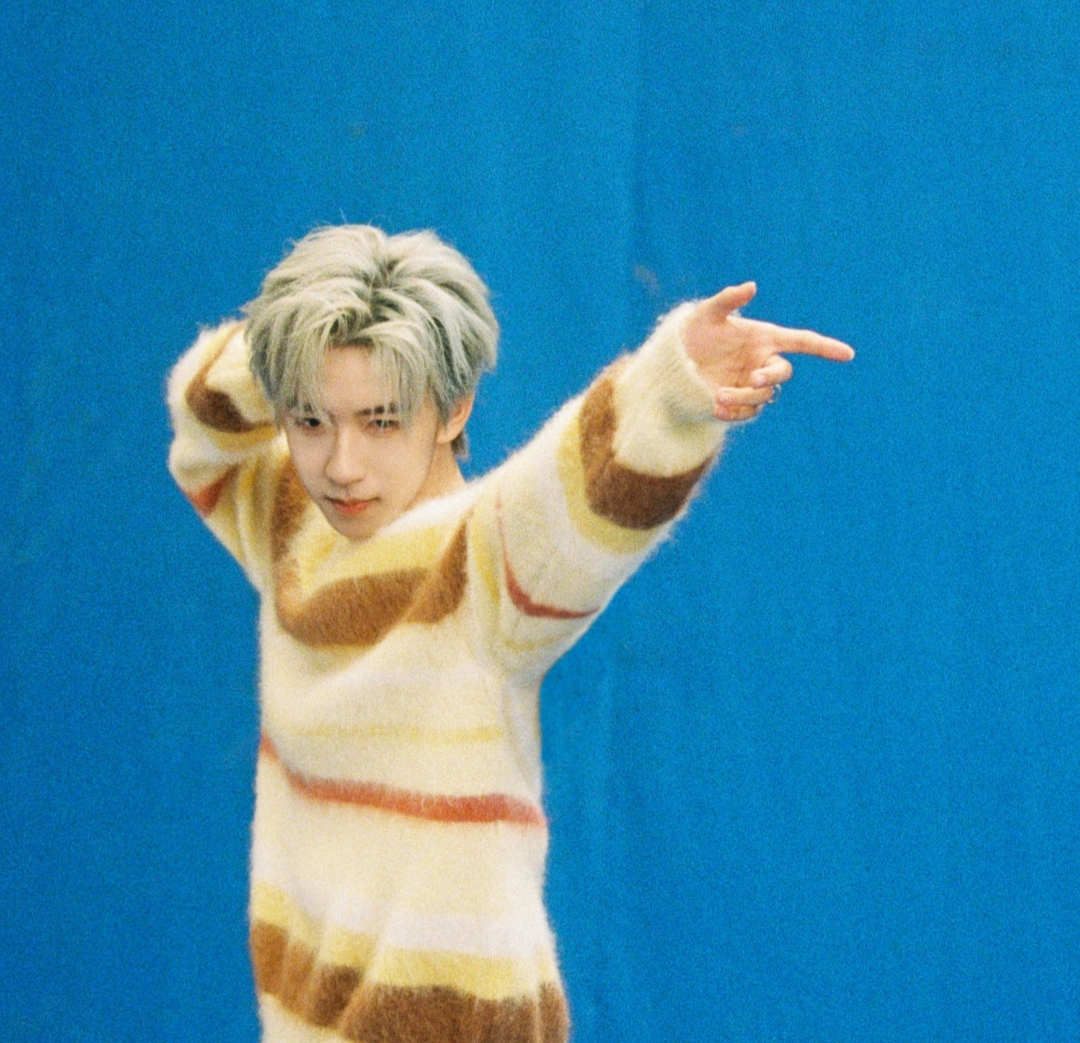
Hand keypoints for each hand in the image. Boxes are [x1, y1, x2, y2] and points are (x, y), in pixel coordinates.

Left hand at [682, 282, 854, 421]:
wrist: (675, 362)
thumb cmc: (695, 331)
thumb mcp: (707, 314)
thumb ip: (729, 300)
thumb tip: (751, 286)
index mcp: (765, 338)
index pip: (802, 341)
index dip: (825, 347)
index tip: (848, 354)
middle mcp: (763, 362)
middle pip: (782, 373)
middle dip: (770, 377)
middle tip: (754, 379)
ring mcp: (752, 384)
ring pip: (763, 397)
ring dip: (744, 398)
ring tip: (718, 396)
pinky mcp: (739, 404)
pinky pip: (747, 414)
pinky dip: (735, 414)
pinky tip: (716, 408)